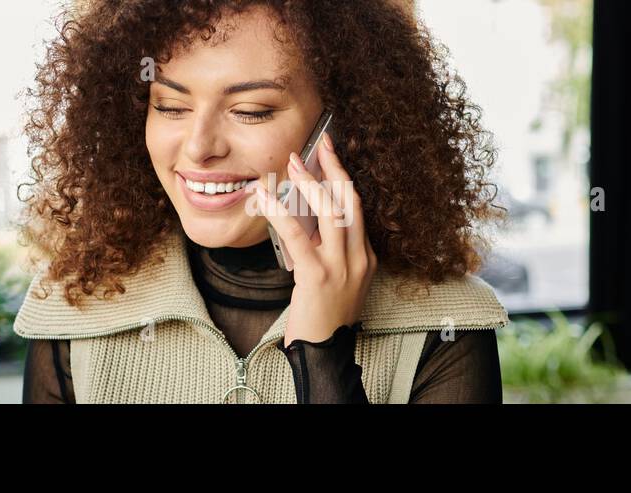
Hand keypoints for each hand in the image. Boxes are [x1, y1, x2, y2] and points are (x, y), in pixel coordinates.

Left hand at [255, 133, 375, 346]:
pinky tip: (265, 198)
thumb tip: (305, 221)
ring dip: (311, 181)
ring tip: (292, 162)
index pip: (358, 208)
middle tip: (320, 143)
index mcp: (366, 257)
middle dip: (335, 168)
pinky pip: (298, 235)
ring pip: (331, 210)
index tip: (330, 156)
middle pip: (351, 200)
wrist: (324, 352)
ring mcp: (342, 266)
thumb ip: (329, 251)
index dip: (344, 178)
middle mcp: (359, 257)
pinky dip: (280, 212)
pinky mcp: (318, 275)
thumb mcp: (336, 279)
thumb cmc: (324, 317)